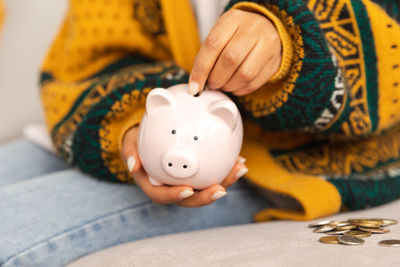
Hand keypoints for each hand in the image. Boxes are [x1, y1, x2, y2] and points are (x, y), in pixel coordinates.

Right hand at [121, 125, 247, 206]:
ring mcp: (186, 182)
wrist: (148, 138)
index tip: (188, 190)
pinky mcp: (198, 175)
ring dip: (224, 181)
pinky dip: (225, 170)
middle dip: (207, 196)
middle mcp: (172, 188)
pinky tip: (239, 160)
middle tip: (222, 189)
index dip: (175, 196)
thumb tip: (132, 166)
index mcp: (154, 185)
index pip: (162, 196)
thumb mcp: (130, 142)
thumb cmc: (138, 142)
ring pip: (205, 188)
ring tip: (239, 169)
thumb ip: (130, 151)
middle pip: (190, 198)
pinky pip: (212, 175)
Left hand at [189, 9, 280, 95]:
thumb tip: (196, 83)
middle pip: (230, 59)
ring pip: (244, 74)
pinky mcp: (275, 61)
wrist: (266, 30)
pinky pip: (255, 82)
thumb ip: (206, 56)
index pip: (213, 45)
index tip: (194, 87)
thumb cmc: (237, 35)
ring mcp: (267, 44)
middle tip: (212, 84)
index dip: (201, 69)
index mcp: (233, 19)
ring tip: (223, 85)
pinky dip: (240, 89)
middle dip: (216, 79)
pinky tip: (235, 86)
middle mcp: (253, 28)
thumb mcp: (220, 36)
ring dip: (229, 86)